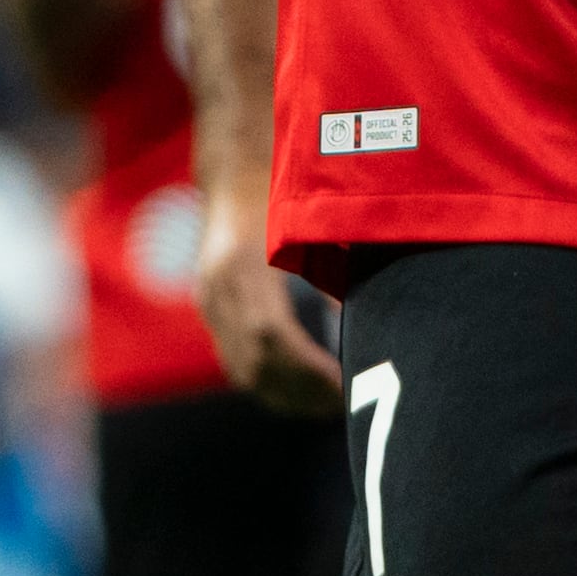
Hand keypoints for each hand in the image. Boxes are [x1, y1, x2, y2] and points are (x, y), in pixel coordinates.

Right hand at [193, 186, 345, 416]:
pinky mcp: (210, 310)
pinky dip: (268, 382)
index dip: (306, 368)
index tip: (341, 384)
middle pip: (254, 362)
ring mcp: (209, 301)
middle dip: (299, 391)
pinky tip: (300, 391)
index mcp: (242, 264)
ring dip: (284, 395)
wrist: (234, 171)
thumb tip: (367, 320)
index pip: (270, 335)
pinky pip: (235, 361)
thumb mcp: (309, 223)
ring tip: (327, 404)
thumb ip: (334, 268)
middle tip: (343, 403)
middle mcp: (218, 288)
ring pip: (242, 369)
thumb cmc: (283, 191)